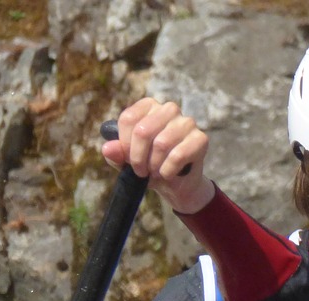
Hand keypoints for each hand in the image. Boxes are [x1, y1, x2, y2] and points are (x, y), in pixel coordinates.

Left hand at [101, 98, 215, 214]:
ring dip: (154, 166)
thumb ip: (116, 154)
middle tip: (141, 171)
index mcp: (148, 106)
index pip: (128, 119)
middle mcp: (168, 109)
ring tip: (155, 172)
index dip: (125, 145)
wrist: (177, 184)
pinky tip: (168, 174)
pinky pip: (178, 155)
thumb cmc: (151, 166)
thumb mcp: (128, 161)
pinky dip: (168, 170)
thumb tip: (108, 148)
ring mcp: (187, 122)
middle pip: (143, 131)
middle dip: (138, 158)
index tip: (128, 160)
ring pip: (161, 144)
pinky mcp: (201, 138)